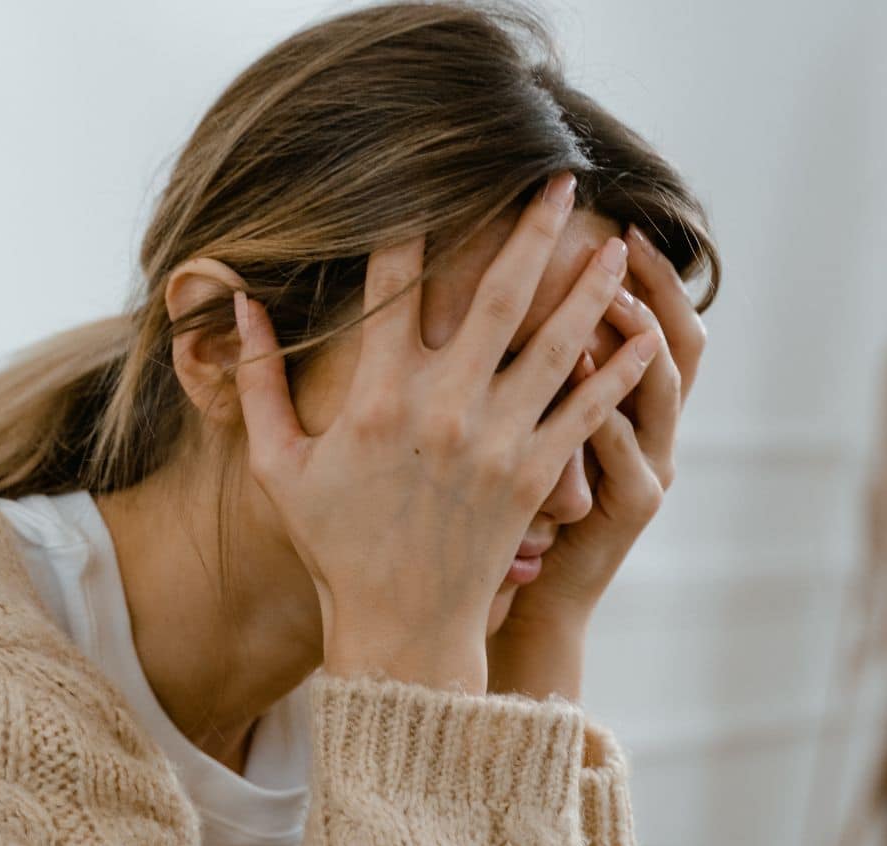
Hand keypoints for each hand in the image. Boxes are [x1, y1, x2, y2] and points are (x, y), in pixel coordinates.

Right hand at [232, 173, 661, 693]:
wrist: (400, 626)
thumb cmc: (336, 546)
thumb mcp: (278, 467)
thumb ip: (256, 384)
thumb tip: (241, 305)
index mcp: (378, 395)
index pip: (395, 283)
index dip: (413, 222)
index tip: (432, 178)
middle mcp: (444, 405)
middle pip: (498, 293)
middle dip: (531, 228)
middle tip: (560, 179)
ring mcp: (497, 440)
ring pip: (556, 343)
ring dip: (589, 286)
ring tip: (618, 243)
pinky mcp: (535, 476)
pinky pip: (586, 412)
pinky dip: (619, 372)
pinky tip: (644, 337)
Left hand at [487, 222, 707, 697]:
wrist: (527, 599)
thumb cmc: (513, 516)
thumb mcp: (532, 438)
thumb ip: (531, 377)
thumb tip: (496, 297)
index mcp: (628, 408)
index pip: (653, 324)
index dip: (648, 275)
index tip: (614, 222)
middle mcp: (653, 431)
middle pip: (678, 341)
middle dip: (655, 286)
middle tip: (621, 236)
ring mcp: (649, 467)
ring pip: (662, 388)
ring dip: (638, 337)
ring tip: (608, 292)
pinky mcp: (632, 506)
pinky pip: (626, 448)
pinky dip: (608, 407)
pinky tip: (581, 370)